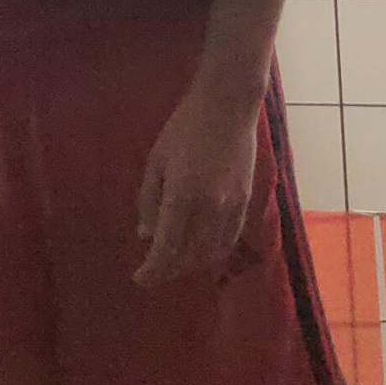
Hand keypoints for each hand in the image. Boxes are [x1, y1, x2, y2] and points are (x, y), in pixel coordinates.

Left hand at [135, 71, 264, 287]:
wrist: (228, 106)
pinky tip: (200, 251)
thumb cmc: (184, 128)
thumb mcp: (156, 161)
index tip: (139, 278)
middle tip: (153, 272)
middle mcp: (208, 208)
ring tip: (174, 264)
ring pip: (210, 253)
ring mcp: (231, 206)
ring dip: (190, 264)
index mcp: (181, 196)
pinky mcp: (246, 202)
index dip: (152, 270)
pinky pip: (228, 239)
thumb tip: (146, 236)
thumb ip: (149, 201)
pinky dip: (213, 252)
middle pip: (188, 257)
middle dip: (169, 270)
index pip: (166, 248)